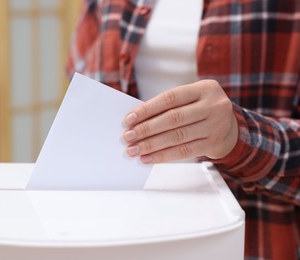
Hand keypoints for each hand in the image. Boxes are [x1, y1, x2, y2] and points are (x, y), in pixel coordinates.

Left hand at [122, 80, 238, 162]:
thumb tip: (136, 121)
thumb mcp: (192, 100)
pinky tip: (148, 158)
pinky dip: (163, 156)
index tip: (128, 119)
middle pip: (173, 118)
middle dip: (146, 129)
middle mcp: (213, 105)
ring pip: (177, 137)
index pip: (171, 98)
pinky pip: (184, 151)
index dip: (147, 109)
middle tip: (127, 137)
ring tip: (134, 150)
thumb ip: (169, 107)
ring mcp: (216, 126)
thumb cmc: (201, 111)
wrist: (231, 127)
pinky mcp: (214, 144)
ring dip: (151, 145)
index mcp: (204, 88)